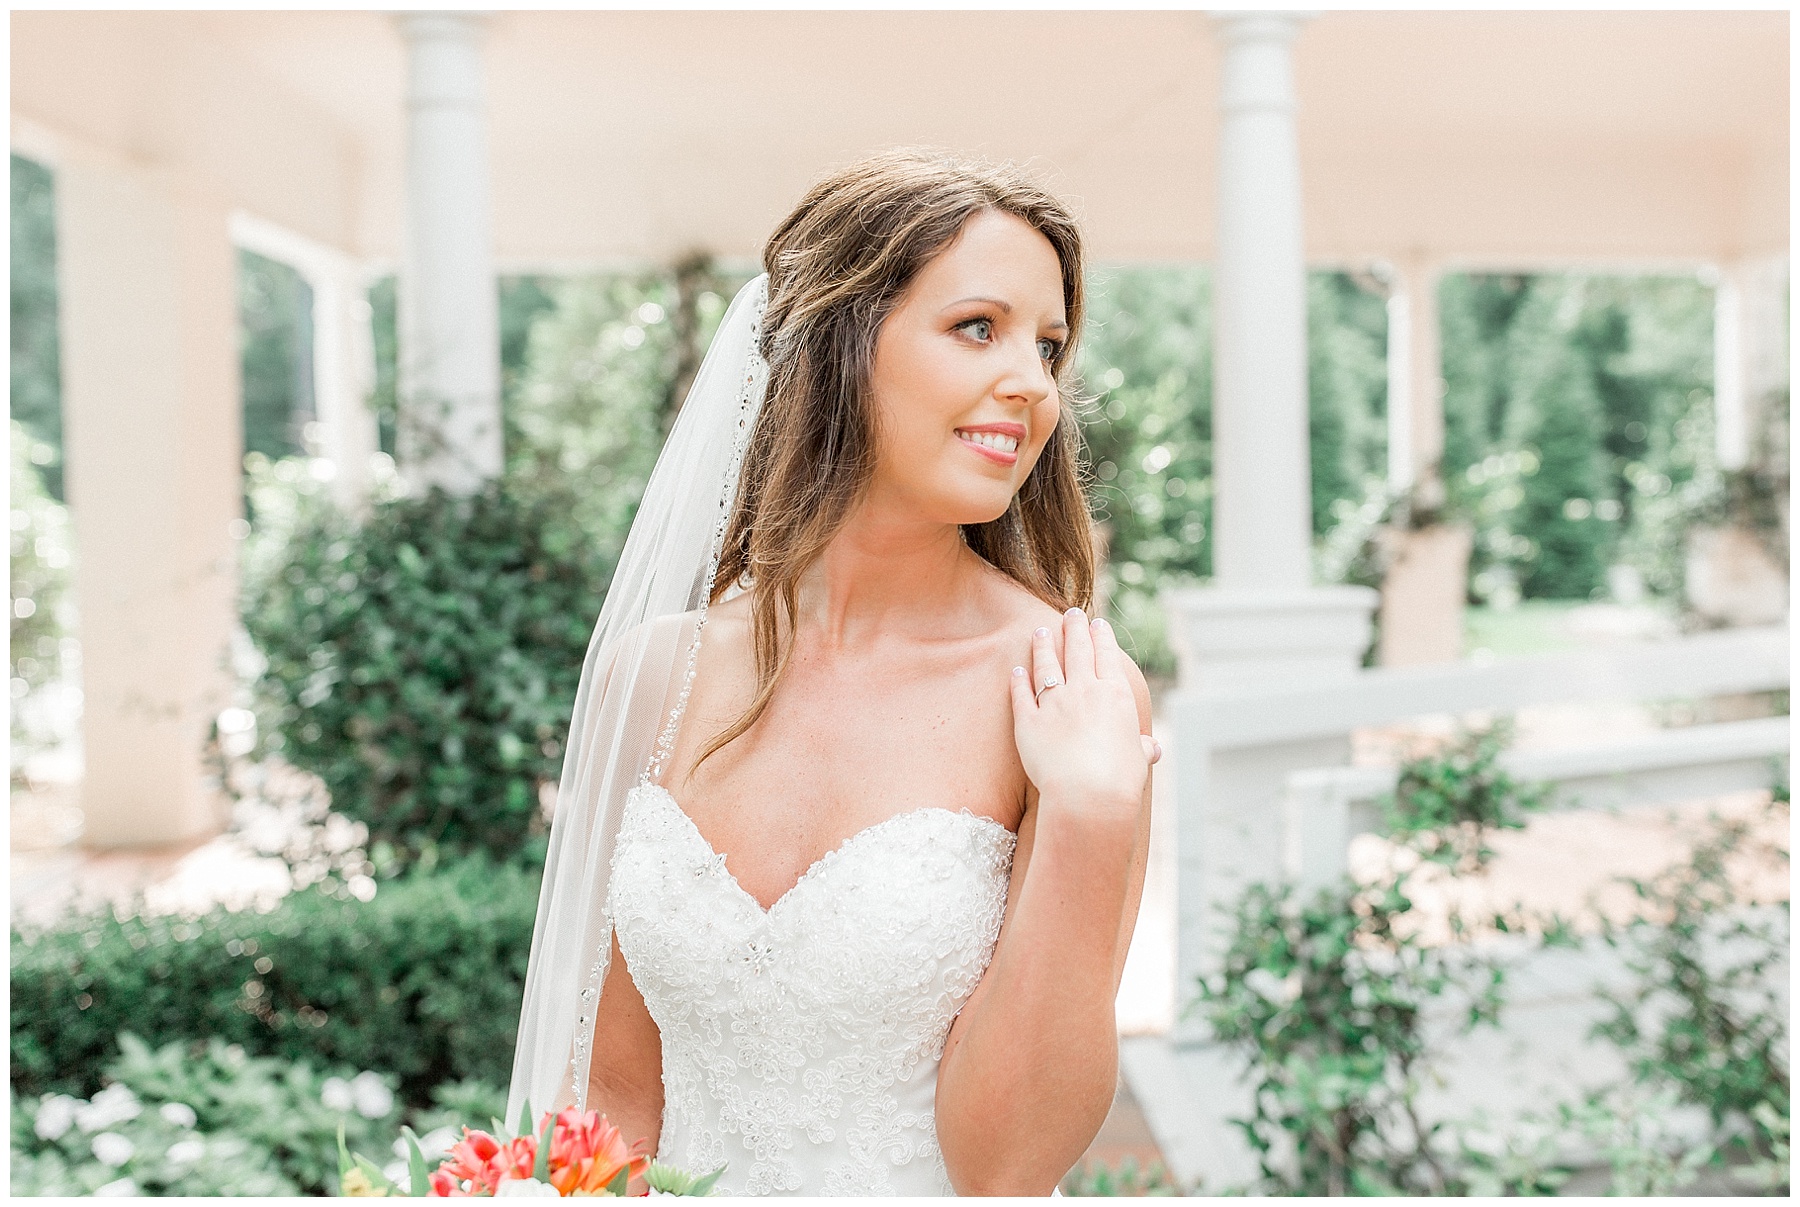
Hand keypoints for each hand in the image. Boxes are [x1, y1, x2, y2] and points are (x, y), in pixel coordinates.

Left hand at [1009, 607, 1158, 821]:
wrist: (1088, 794)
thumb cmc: (1120, 780)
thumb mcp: (1138, 760)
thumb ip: (1142, 748)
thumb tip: (1152, 748)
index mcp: (1115, 695)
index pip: (1106, 656)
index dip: (1101, 637)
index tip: (1098, 623)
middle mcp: (1084, 691)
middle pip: (1076, 650)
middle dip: (1074, 628)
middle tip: (1071, 613)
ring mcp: (1054, 703)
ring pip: (1047, 665)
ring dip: (1043, 646)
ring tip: (1040, 631)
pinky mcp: (1028, 721)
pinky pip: (1022, 695)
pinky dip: (1018, 681)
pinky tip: (1017, 670)